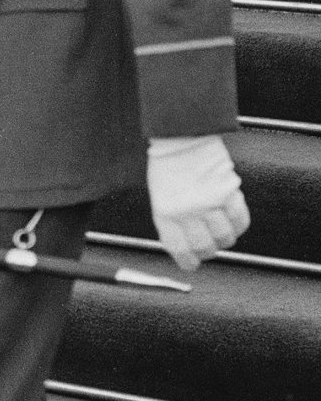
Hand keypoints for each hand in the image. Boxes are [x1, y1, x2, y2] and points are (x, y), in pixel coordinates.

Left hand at [146, 135, 248, 271]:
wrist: (182, 136)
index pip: (179, 250)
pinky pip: (240, 219)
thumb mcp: (160, 196)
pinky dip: (239, 224)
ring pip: (225, 237)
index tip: (193, 264)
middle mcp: (186, 212)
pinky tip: (233, 220)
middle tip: (210, 246)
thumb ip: (172, 221)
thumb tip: (187, 246)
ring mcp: (208, 202)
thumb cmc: (168, 165)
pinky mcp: (228, 192)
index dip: (189, 262)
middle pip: (205, 247)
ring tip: (222, 231)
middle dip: (208, 251)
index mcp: (165, 213)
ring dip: (225, 239)